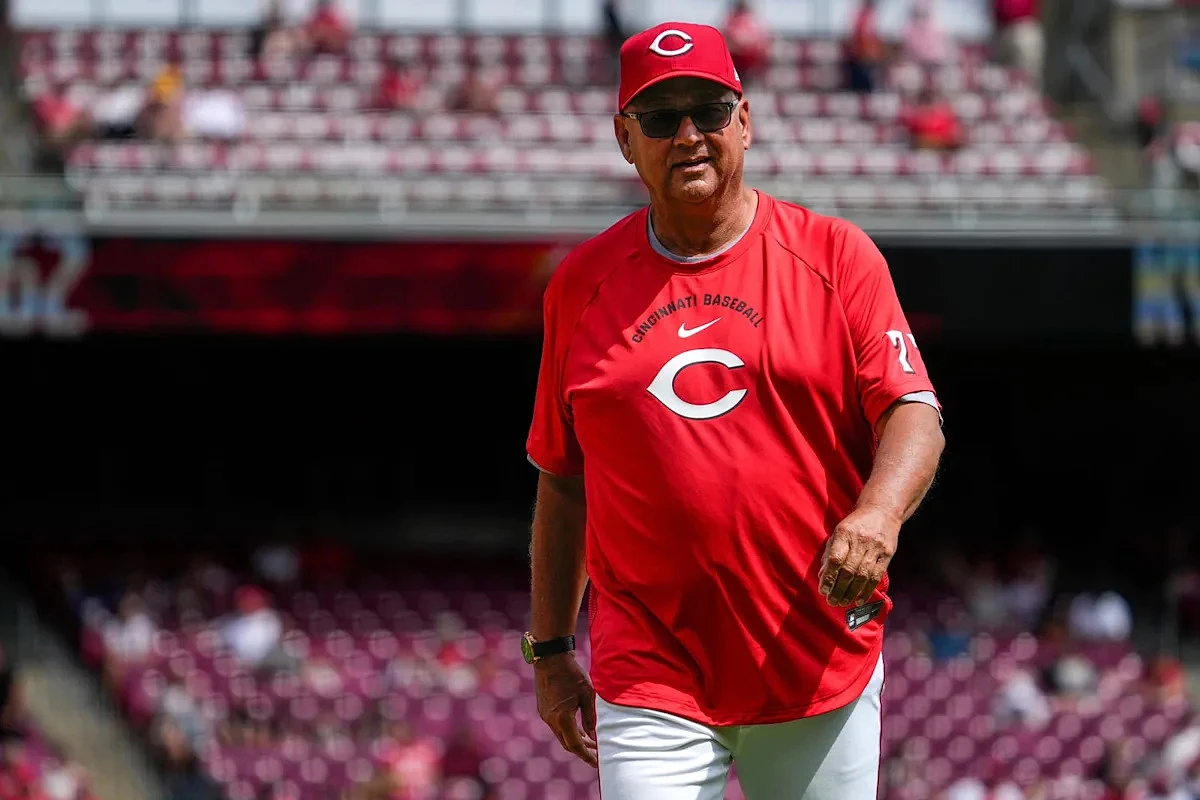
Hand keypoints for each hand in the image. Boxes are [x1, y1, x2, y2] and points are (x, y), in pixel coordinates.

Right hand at [535, 653, 597, 767]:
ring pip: (562, 735)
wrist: (550, 658)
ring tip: (591, 741)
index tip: (597, 763)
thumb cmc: (572, 674)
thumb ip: (590, 717)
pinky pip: (557, 726)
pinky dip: (569, 731)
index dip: (587, 756)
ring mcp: (545, 715)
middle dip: (582, 750)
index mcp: (562, 718)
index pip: (576, 745)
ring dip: (576, 740)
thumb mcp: (587, 694)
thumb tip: (594, 735)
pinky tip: (580, 728)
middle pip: (567, 744)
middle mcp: (551, 720)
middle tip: (597, 753)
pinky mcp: (544, 709)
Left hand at [819, 505, 900, 607]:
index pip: (835, 559)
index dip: (829, 577)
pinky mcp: (887, 554)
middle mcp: (860, 541)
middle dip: (839, 589)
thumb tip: (822, 575)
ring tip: (843, 602)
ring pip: (862, 575)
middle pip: (849, 570)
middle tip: (832, 602)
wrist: (882, 511)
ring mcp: (875, 548)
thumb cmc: (856, 524)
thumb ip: (830, 552)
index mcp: (844, 533)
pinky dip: (867, 590)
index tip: (823, 590)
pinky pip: (876, 576)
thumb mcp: (839, 532)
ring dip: (851, 592)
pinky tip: (860, 600)